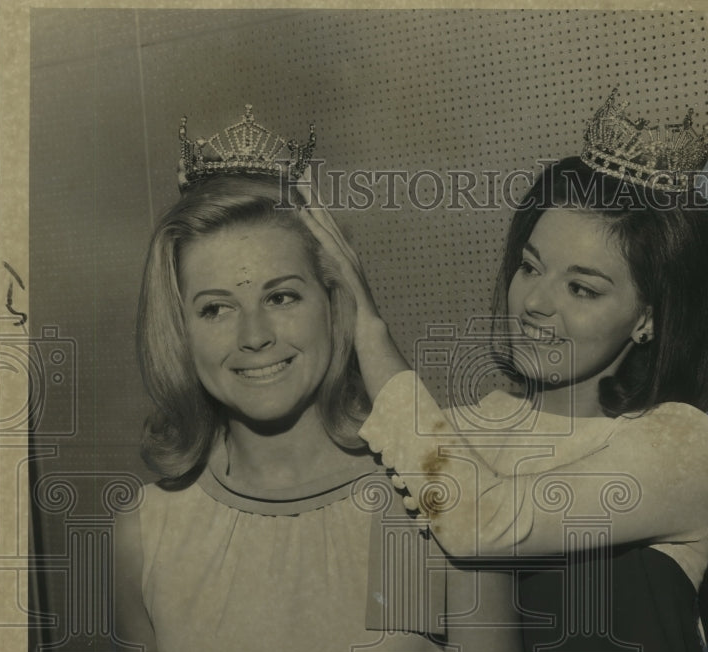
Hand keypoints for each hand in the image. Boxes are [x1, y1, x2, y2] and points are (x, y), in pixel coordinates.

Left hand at [295, 165, 383, 330]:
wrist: (368, 331)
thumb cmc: (352, 316)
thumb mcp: (337, 291)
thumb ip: (330, 276)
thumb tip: (320, 269)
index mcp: (343, 256)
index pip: (327, 227)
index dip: (315, 206)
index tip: (302, 187)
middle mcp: (347, 253)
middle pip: (328, 219)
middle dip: (315, 195)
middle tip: (301, 172)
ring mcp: (348, 259)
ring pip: (328, 226)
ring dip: (315, 205)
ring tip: (302, 185)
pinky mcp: (346, 269)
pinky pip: (329, 244)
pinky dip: (317, 228)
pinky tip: (307, 214)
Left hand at [295, 165, 409, 398]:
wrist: (403, 410)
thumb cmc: (385, 399)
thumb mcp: (357, 373)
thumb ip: (347, 359)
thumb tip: (335, 360)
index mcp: (360, 314)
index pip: (339, 268)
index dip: (325, 239)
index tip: (307, 212)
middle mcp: (364, 303)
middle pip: (342, 250)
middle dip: (323, 217)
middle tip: (304, 184)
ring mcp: (367, 307)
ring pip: (343, 255)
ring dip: (324, 223)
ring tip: (304, 194)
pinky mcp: (365, 316)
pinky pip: (344, 276)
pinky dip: (330, 249)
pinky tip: (314, 228)